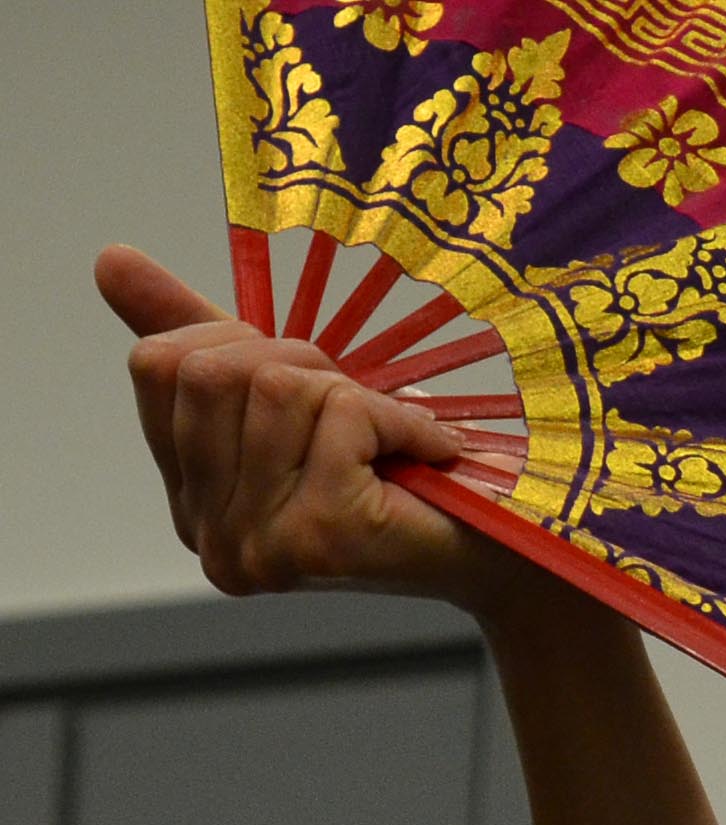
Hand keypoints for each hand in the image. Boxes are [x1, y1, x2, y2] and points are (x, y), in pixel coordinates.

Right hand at [98, 245, 513, 612]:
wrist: (506, 553)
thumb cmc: (403, 472)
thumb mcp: (294, 395)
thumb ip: (200, 334)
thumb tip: (108, 257)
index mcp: (190, 499)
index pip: (156, 367)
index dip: (240, 343)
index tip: (307, 382)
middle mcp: (208, 535)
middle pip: (209, 373)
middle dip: (297, 362)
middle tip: (359, 407)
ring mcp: (257, 544)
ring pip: (274, 389)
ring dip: (351, 393)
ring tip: (392, 438)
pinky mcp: (318, 537)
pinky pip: (338, 416)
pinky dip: (397, 416)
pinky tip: (426, 453)